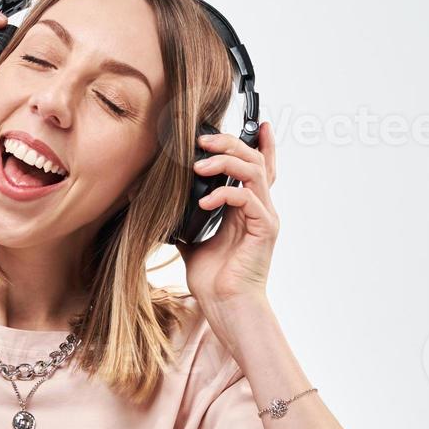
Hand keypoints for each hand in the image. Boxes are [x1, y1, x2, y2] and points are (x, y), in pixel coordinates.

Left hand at [173, 121, 279, 306]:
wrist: (225, 307)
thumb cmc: (214, 280)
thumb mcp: (194, 241)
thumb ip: (187, 220)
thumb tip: (163, 208)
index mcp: (247, 208)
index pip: (260, 168)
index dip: (261, 143)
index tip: (256, 122)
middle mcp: (260, 208)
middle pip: (255, 159)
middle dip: (229, 142)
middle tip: (203, 140)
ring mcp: (265, 217)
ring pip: (254, 171)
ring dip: (225, 161)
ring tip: (199, 166)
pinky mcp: (265, 229)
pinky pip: (248, 198)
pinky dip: (225, 193)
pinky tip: (205, 202)